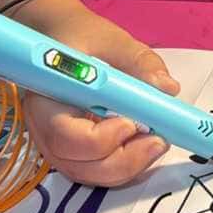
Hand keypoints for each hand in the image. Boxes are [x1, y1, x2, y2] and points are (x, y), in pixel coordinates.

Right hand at [23, 8, 179, 186]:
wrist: (66, 39)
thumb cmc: (84, 38)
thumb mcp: (114, 40)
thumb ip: (140, 62)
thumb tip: (166, 88)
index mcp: (47, 98)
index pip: (64, 135)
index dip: (99, 139)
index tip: (131, 123)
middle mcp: (46, 130)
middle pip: (77, 164)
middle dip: (122, 160)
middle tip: (158, 140)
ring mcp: (60, 145)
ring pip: (89, 174)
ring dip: (129, 166)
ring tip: (158, 141)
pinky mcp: (76, 151)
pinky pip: (98, 170)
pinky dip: (126, 166)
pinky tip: (148, 145)